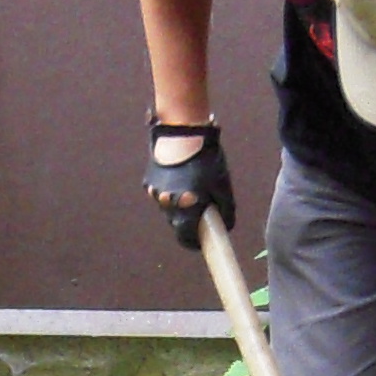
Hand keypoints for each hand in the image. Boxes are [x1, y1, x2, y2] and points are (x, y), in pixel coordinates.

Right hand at [144, 120, 235, 250]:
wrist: (181, 133)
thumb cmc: (205, 160)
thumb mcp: (222, 185)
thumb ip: (226, 209)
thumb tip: (227, 225)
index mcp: (186, 210)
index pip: (187, 238)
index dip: (195, 242)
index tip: (201, 242)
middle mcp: (167, 206)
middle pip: (177, 223)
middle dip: (189, 220)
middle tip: (201, 208)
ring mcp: (155, 194)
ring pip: (168, 207)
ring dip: (178, 203)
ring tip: (191, 184)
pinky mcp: (148, 181)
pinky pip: (160, 192)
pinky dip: (169, 189)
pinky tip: (178, 173)